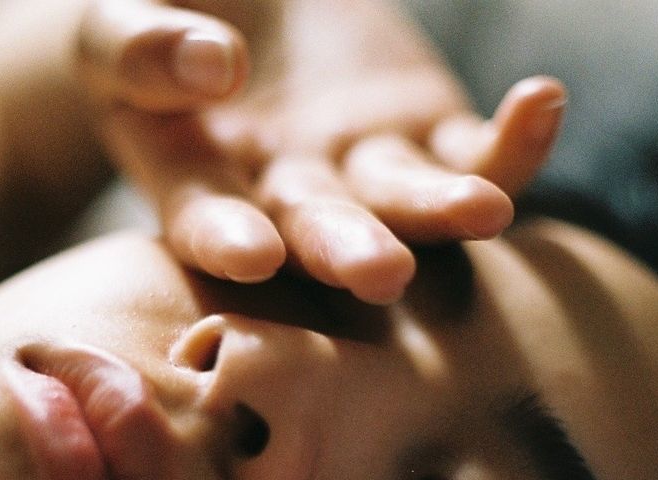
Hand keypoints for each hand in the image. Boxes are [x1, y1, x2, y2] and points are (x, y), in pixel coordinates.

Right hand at [78, 0, 565, 302]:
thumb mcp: (114, 21)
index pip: (205, 217)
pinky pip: (474, 148)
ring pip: (405, 201)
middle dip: (348, 250)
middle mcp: (283, 193)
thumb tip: (215, 68)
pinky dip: (513, 140)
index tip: (253, 254)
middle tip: (381, 274)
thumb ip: (139, 45)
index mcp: (192, 177)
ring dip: (441, 212)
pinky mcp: (425, 133)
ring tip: (483, 209)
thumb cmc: (157, 17)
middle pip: (317, 229)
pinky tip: (542, 100)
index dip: (227, 238)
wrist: (239, 6)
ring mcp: (362, 168)